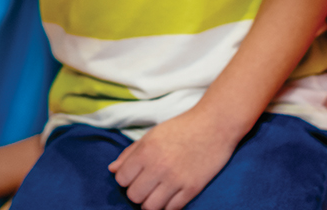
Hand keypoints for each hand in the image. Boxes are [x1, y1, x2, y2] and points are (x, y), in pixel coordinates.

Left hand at [108, 108, 236, 209]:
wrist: (214, 125)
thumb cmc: (182, 127)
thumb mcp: (153, 134)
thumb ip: (131, 152)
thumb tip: (112, 170)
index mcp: (146, 150)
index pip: (122, 179)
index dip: (126, 178)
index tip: (135, 174)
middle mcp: (158, 166)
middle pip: (134, 196)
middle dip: (138, 192)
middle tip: (147, 184)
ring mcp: (175, 180)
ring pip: (150, 208)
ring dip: (151, 202)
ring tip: (158, 192)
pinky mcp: (191, 189)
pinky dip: (168, 206)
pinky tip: (171, 195)